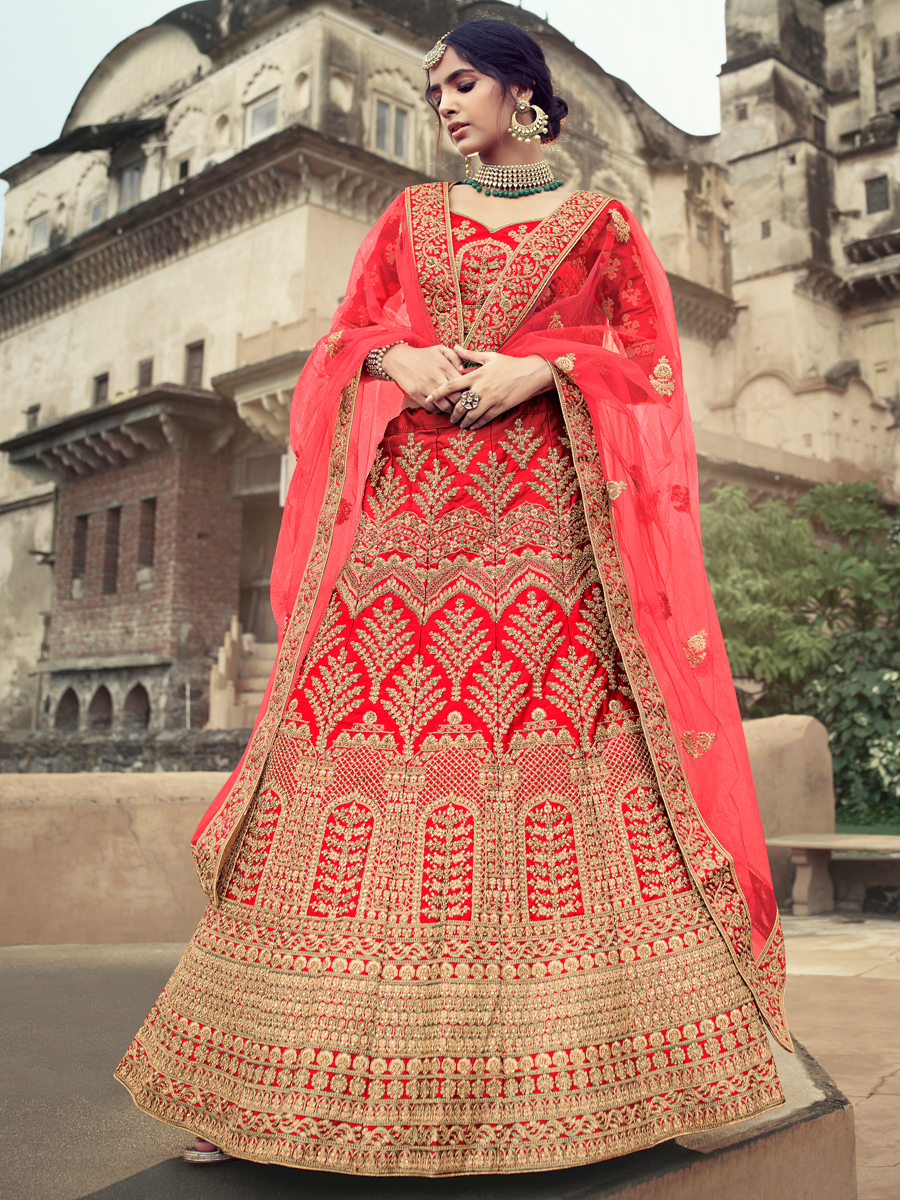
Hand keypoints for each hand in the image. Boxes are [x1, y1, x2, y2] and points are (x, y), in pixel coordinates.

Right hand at [381, 344, 465, 412]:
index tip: (469, 393)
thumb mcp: (440, 349)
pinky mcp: (417, 395)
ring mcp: (426, 387)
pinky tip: (441, 407)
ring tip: (454, 408)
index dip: (468, 391)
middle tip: (464, 404)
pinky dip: (439, 410)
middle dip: (462, 403)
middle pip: (456, 398)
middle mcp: (436, 378)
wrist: (399, 359)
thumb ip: (455, 357)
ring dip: (451, 409)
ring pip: (445, 406)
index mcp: (444, 366)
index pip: (462, 384)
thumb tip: (464, 370)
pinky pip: (432, 408)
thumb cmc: (423, 355)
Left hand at [425, 346, 554, 429]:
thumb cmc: (509, 364)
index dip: (438, 393)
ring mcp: (491, 399)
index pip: (452, 385)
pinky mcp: (500, 407)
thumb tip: (454, 347)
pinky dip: (476, 424)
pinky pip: (484, 419)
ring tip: (460, 424)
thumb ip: (470, 355)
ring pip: (471, 415)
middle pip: (460, 405)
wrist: (530, 373)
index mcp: (476, 375)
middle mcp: (481, 388)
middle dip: (452, 414)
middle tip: (450, 418)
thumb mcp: (489, 356)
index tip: (428, 399)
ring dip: (463, 421)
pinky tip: (472, 426)